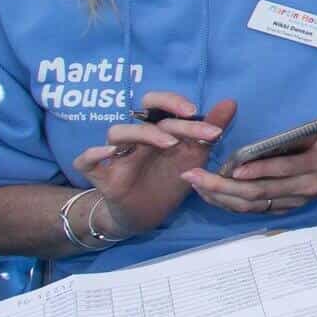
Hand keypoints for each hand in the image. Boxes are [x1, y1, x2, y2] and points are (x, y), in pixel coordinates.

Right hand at [72, 92, 233, 237]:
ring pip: (117, 132)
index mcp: (157, 130)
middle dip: (165, 110)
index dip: (175, 102)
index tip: (198, 112)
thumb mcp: (194, 155)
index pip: (159, 105)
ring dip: (142, 133)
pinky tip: (110, 153)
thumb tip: (231, 102)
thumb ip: (210, 130)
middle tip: (190, 116)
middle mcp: (136, 138)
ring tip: (169, 143)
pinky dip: (94, 154)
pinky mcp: (102, 177)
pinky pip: (86, 161)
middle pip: (141, 114)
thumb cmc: (169, 178)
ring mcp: (117, 156)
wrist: (148, 214)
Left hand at [183, 119, 316, 214]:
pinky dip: (227, 203)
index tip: (232, 169)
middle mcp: (302, 189)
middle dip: (223, 186)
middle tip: (194, 176)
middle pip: (258, 192)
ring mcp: (291, 202)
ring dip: (219, 196)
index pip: (282, 170)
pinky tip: (207, 193)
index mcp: (314, 166)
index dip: (258, 171)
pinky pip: (251, 210)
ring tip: (193, 183)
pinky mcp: (283, 210)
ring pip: (251, 205)